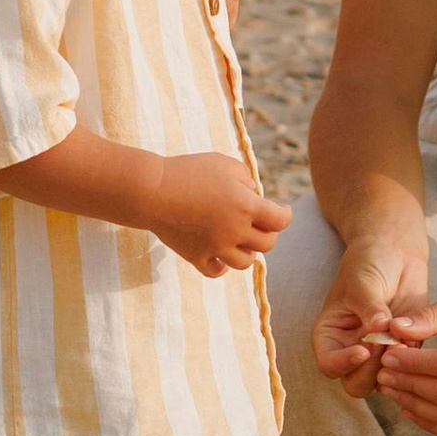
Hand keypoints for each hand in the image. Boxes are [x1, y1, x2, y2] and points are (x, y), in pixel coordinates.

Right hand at [149, 152, 290, 278]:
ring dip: (248, 251)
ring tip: (241, 240)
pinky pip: (216, 271)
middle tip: (259, 223)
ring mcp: (215, 247)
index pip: (280, 221)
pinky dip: (222, 266)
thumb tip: (252, 194)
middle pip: (267, 244)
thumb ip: (246, 178)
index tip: (281, 209)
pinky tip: (221, 256)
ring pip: (245, 262)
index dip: (285, 214)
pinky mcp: (195, 256)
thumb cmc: (189, 171)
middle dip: (267, 232)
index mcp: (246, 206)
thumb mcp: (224, 164)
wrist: (152, 190)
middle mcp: (235, 231)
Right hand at [311, 239, 428, 396]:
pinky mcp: (402, 349)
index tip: (363, 350)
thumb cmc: (368, 264)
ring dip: (395, 366)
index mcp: (330, 336)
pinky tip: (414, 336)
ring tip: (402, 339)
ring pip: (382, 381)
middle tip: (387, 345)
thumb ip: (369, 307)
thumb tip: (379, 328)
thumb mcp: (362, 282)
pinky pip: (408, 367)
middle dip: (372, 370)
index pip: (329, 365)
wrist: (395, 253)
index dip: (344, 363)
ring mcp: (377, 352)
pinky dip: (413, 357)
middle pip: (355, 383)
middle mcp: (350, 349)